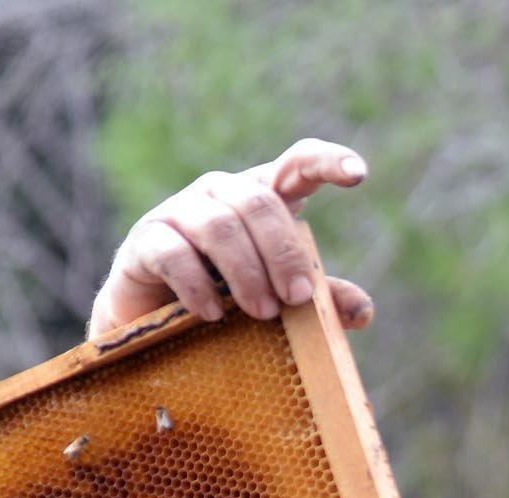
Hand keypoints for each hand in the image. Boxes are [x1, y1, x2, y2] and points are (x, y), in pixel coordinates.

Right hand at [88, 138, 376, 340]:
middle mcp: (221, 193)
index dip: (326, 162)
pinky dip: (198, 287)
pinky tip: (213, 315)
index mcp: (262, 198)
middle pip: (258, 203)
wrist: (156, 323)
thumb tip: (363, 311)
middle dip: (283, 253)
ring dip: (247, 273)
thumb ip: (322, 300)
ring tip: (262, 313)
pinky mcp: (146, 240)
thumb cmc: (230, 300)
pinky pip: (174, 254)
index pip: (296, 164)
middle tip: (297, 299)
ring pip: (219, 226)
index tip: (358, 174)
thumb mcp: (281, 300)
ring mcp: (180, 212)